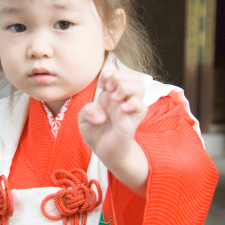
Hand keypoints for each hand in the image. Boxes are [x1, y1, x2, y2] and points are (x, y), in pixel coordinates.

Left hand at [78, 70, 148, 195]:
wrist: (103, 152)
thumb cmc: (95, 133)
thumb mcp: (83, 120)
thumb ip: (87, 111)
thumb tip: (102, 114)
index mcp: (111, 95)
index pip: (118, 73)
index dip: (110, 74)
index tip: (102, 86)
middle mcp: (123, 99)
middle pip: (133, 76)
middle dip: (118, 77)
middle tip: (108, 90)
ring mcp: (129, 109)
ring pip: (140, 88)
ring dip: (125, 88)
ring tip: (114, 99)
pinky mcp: (133, 121)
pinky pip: (142, 106)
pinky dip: (132, 103)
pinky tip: (121, 110)